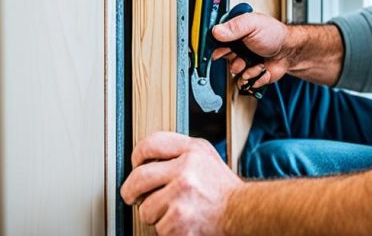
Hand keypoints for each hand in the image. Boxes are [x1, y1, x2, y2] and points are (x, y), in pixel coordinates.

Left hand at [121, 131, 241, 234]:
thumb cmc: (222, 189)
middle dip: (130, 190)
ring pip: (146, 208)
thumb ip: (179, 153)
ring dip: (154, 214)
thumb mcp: (205, 157)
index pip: (151, 144)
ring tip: (173, 211)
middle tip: (132, 196)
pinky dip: (166, 229)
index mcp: (192, 151)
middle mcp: (186, 170)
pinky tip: (181, 222)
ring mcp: (181, 196)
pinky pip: (157, 227)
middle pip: (139, 177)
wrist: (242, 212)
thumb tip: (145, 161)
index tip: (136, 165)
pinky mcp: (178, 221)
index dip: (138, 155)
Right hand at [211, 12, 294, 88]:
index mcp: (234, 33)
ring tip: (255, 63)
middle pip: (222, 58)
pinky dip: (253, 78)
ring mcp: (242, 61)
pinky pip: (243, 82)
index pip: (216, 41)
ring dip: (245, 70)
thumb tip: (216, 31)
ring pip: (233, 72)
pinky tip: (260, 69)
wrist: (288, 51)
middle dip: (233, 60)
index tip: (223, 51)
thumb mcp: (253, 24)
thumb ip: (234, 26)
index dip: (218, 48)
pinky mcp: (249, 74)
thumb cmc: (273, 34)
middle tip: (240, 58)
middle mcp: (236, 47)